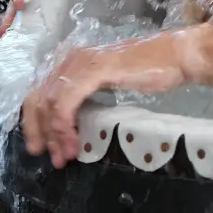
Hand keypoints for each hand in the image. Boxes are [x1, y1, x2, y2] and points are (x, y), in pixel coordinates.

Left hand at [22, 32, 186, 167]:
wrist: (177, 57)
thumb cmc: (152, 70)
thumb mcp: (110, 83)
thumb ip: (89, 94)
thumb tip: (74, 121)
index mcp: (74, 61)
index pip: (41, 92)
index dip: (35, 122)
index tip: (43, 147)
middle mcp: (72, 59)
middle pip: (37, 99)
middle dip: (39, 132)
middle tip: (49, 156)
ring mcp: (82, 63)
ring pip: (50, 103)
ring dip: (55, 134)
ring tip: (65, 155)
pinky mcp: (94, 71)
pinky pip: (66, 102)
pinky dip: (64, 125)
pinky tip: (73, 140)